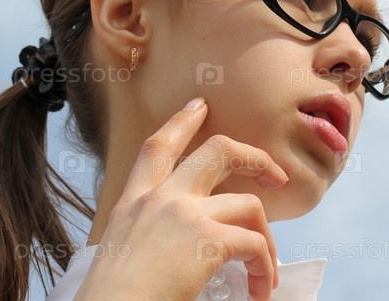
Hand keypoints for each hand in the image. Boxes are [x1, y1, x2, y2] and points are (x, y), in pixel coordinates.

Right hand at [75, 98, 288, 300]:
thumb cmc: (113, 296)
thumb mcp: (120, 247)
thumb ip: (149, 230)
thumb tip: (182, 242)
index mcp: (134, 201)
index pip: (158, 147)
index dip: (181, 121)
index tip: (201, 105)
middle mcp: (160, 198)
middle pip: (217, 150)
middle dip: (255, 156)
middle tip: (275, 175)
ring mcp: (186, 214)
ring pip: (249, 203)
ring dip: (267, 239)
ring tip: (267, 268)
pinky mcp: (209, 239)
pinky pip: (255, 244)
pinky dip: (265, 268)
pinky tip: (261, 289)